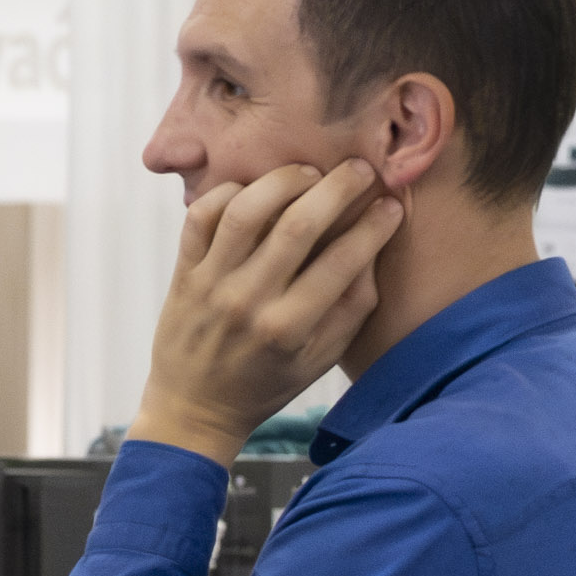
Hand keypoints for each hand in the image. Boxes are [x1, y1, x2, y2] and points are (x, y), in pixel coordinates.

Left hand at [130, 161, 400, 464]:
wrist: (194, 406)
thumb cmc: (267, 381)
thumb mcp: (321, 359)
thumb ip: (352, 307)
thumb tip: (374, 243)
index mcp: (289, 328)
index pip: (342, 261)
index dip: (374, 226)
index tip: (392, 203)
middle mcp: (248, 302)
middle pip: (298, 225)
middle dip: (338, 188)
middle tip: (360, 169)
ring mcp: (210, 284)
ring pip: (246, 212)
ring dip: (284, 180)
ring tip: (310, 171)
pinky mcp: (183, 272)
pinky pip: (200, 217)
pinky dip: (228, 192)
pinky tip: (256, 189)